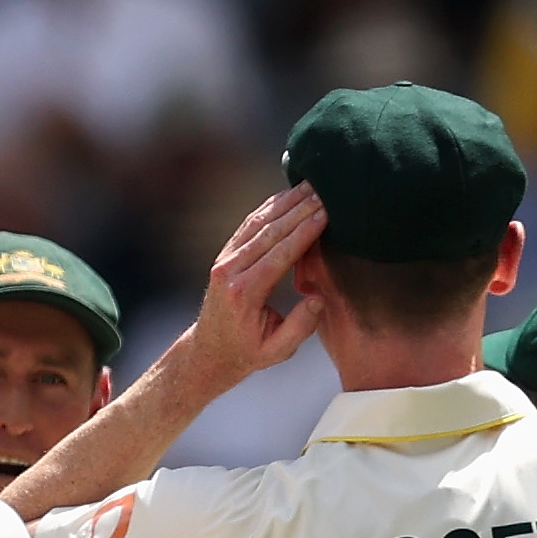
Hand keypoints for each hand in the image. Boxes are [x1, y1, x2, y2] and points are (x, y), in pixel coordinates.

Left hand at [167, 185, 328, 395]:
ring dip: (286, 202)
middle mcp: (230, 271)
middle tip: (326, 189)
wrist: (209, 352)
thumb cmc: (247, 353)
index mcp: (244, 293)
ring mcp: (224, 260)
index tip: (327, 212)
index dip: (305, 231)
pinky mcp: (225, 255)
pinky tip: (288, 195)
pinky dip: (269, 207)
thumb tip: (318, 298)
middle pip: (270, 232)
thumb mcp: (276, 351)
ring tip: (312, 184)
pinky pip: (249, 225)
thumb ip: (299, 327)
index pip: (280, 254)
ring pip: (258, 222)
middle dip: (300, 208)